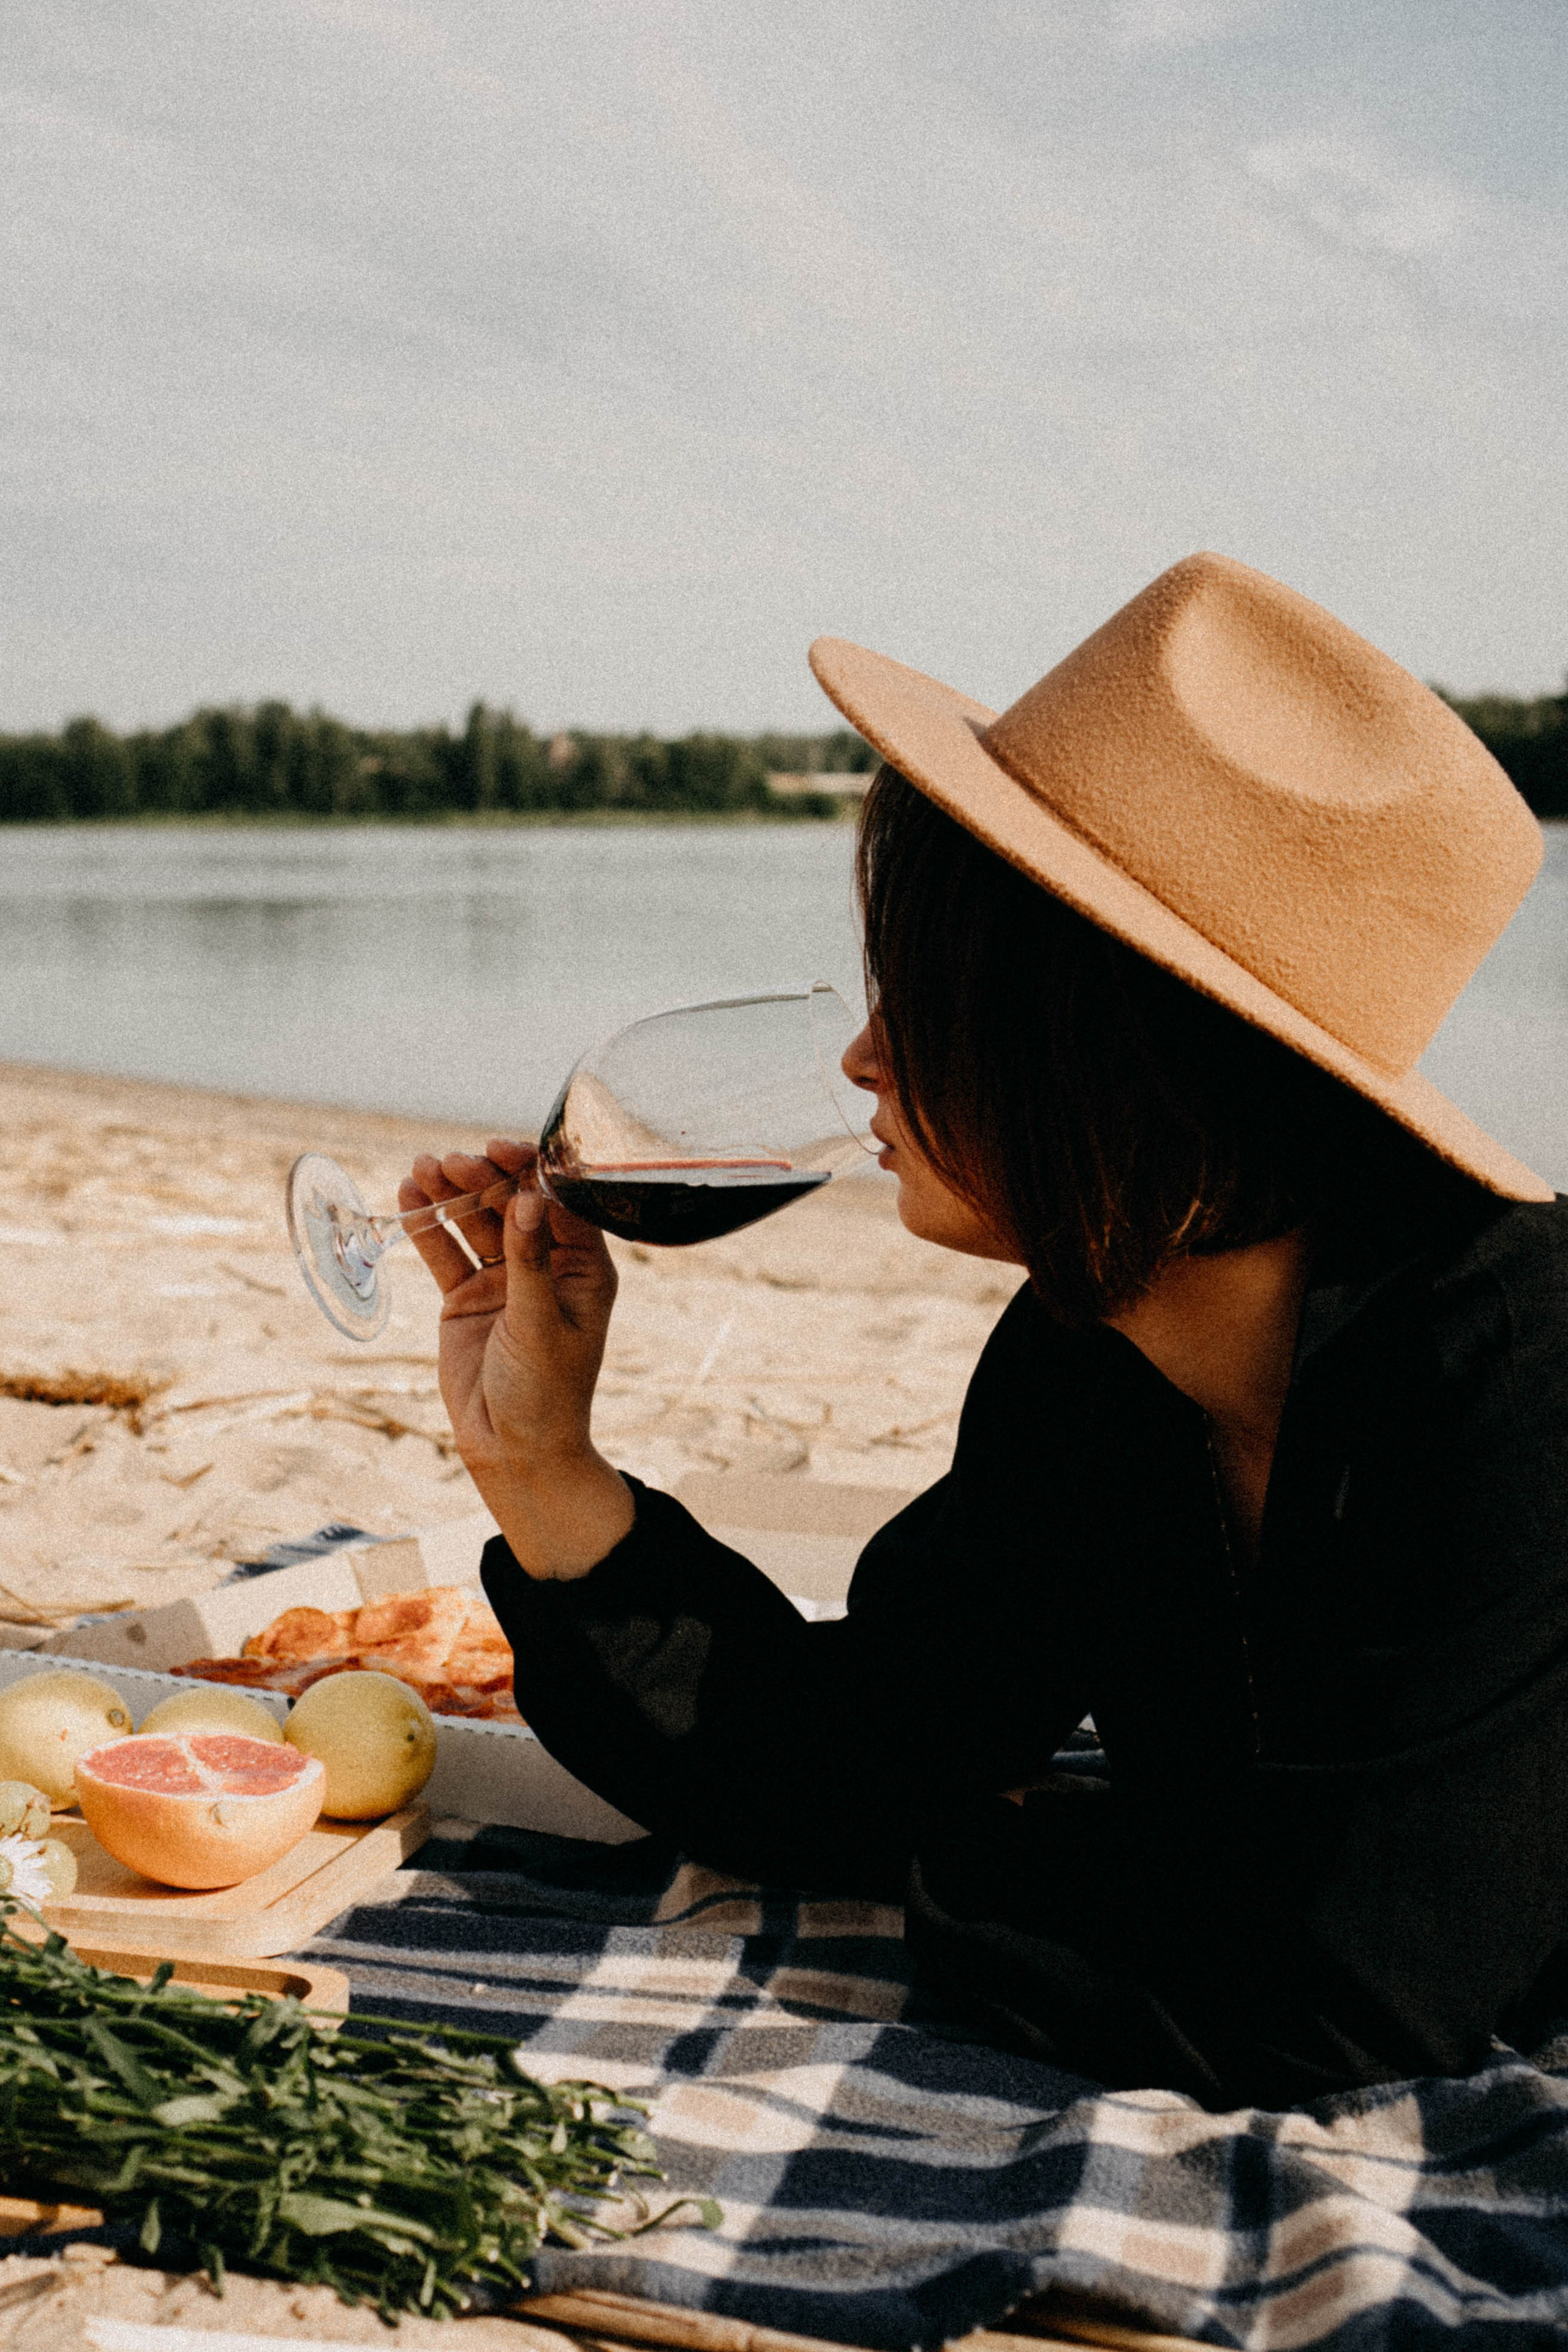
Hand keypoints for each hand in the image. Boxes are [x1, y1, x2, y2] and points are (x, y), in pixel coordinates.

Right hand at [399, 1139, 633, 1576]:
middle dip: (482, 1180)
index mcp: (583, 1268)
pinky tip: (407, 1196)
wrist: (512, 1449)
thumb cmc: (545, 1392)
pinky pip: (445, 1252)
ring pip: (475, 1224)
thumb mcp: (540, 1324)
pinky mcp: (466, 1298)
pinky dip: (427, 1226)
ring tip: (421, 1168)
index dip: (529, 1172)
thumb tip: (527, 1199)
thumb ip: (529, 1261)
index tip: (499, 1151)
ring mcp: (503, 1280)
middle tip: (451, 1162)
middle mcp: (545, 1266)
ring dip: (450, 1194)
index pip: (558, 1204)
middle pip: (512, 1206)